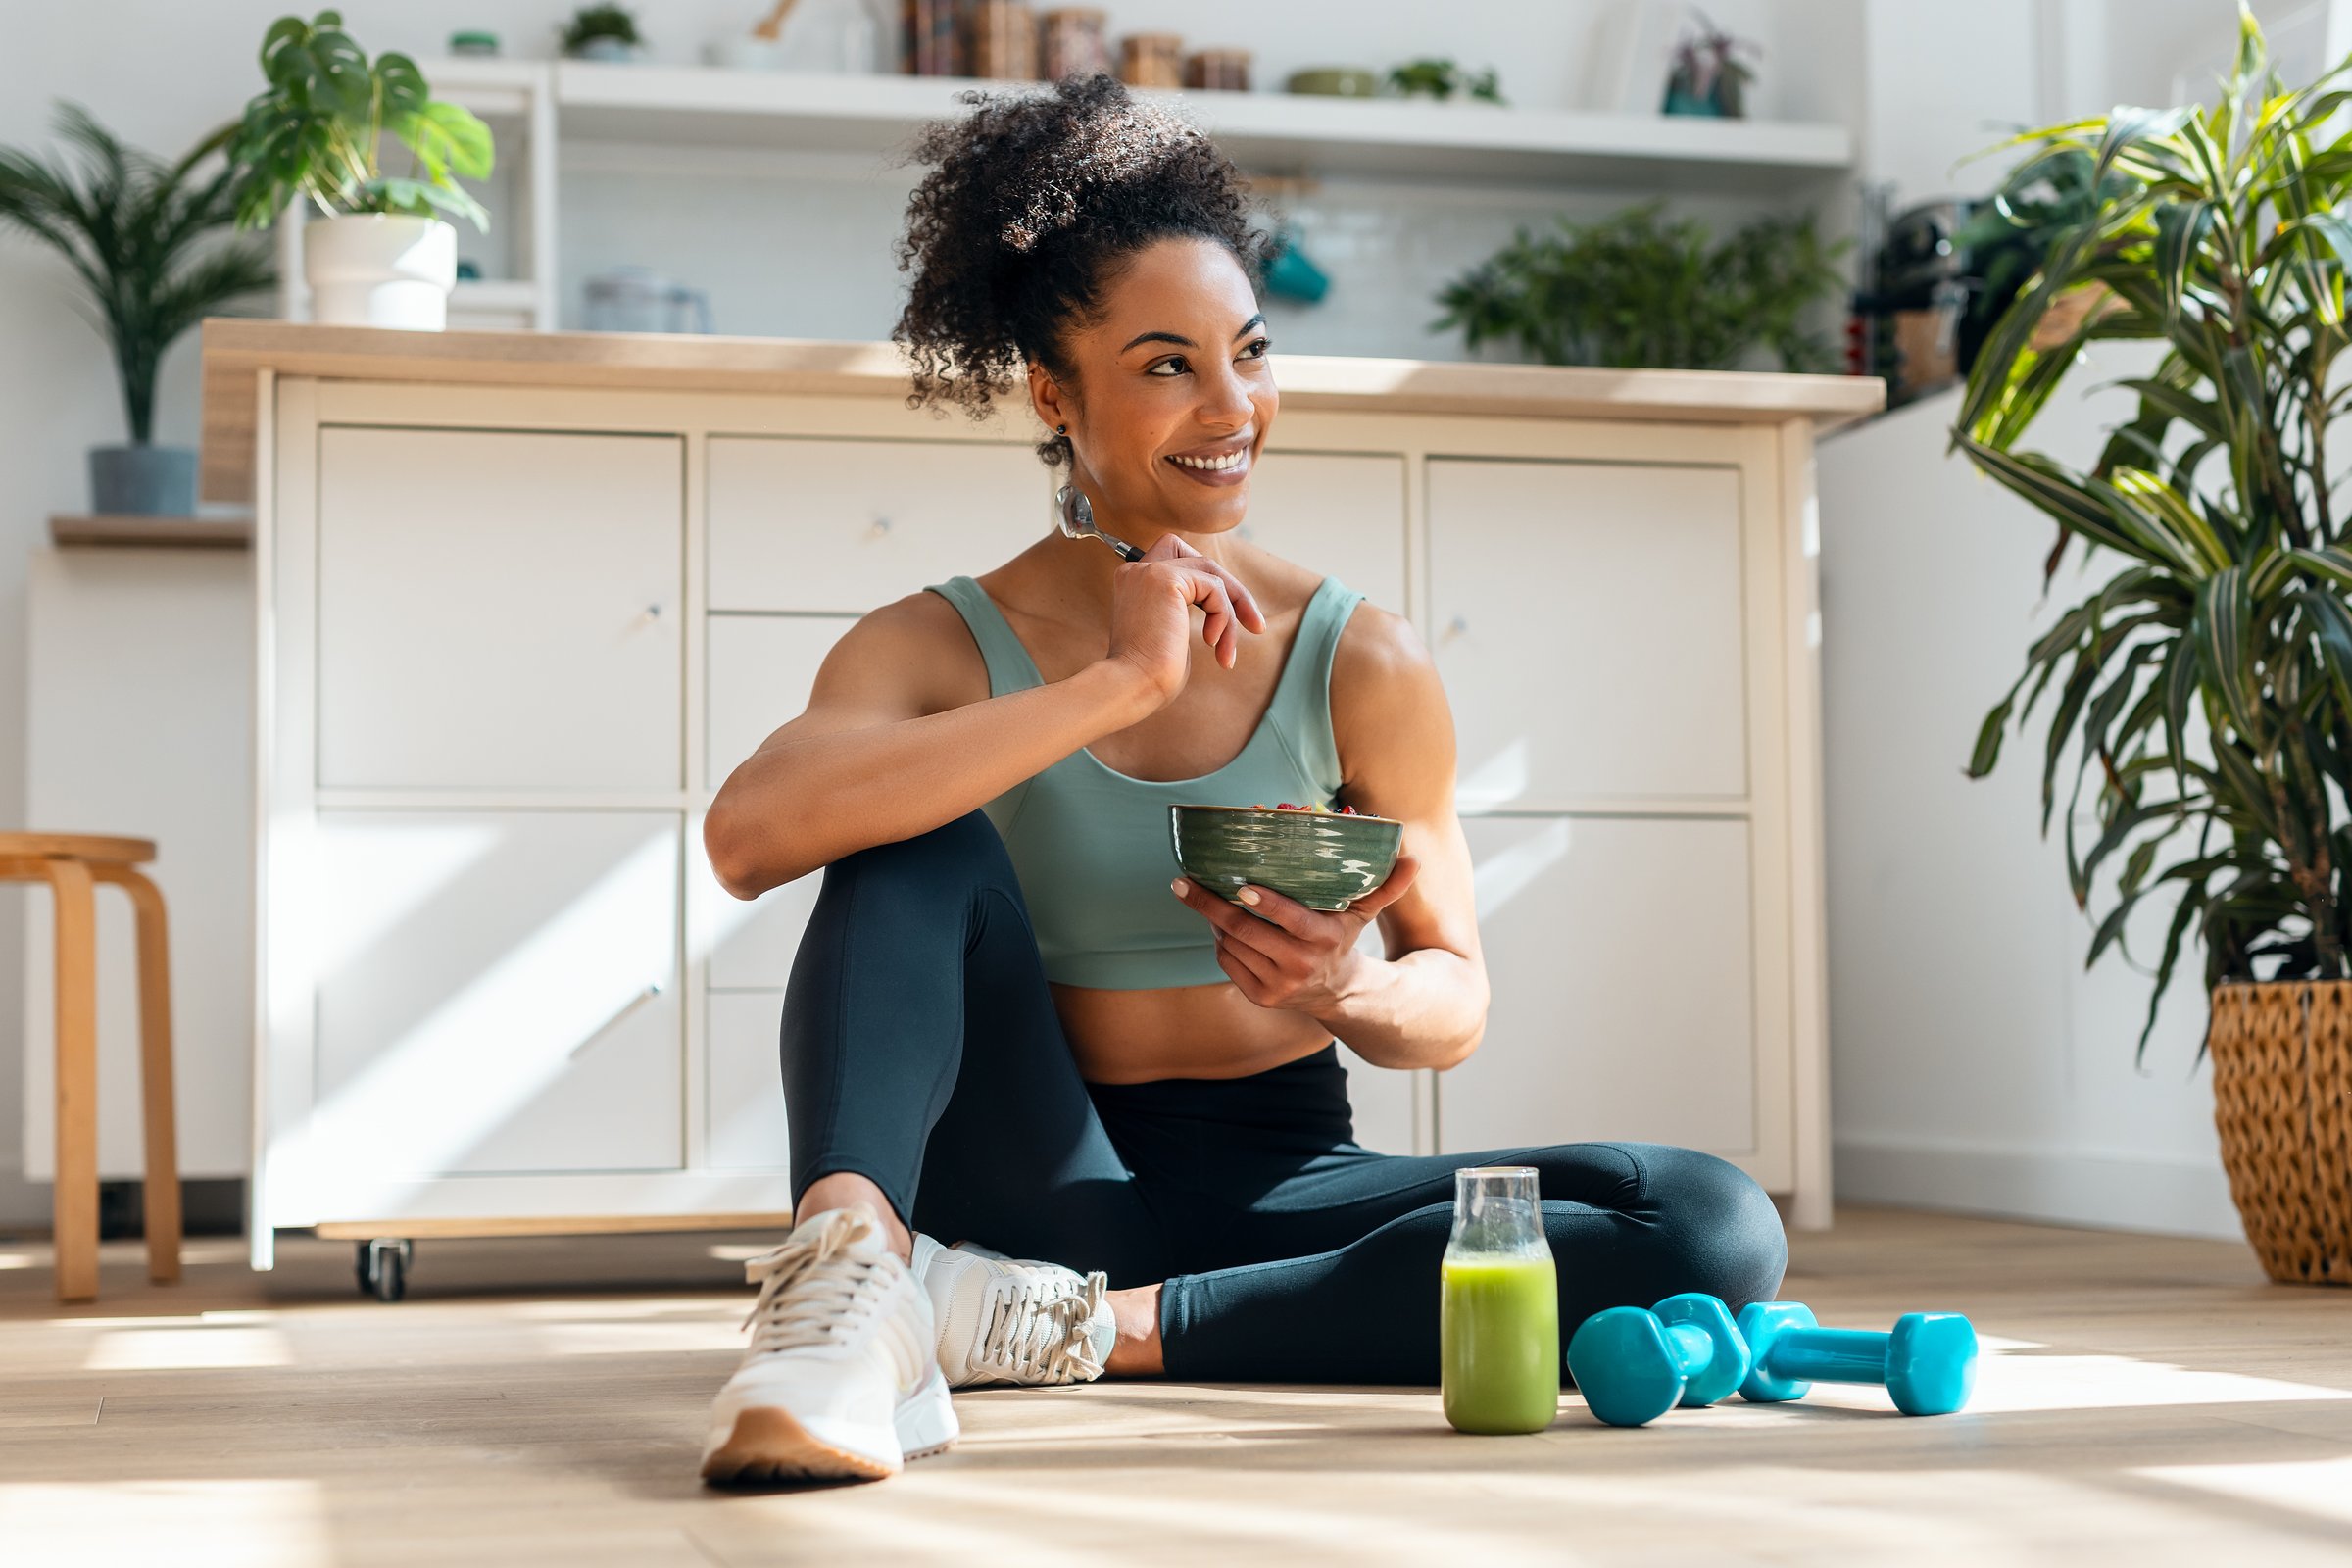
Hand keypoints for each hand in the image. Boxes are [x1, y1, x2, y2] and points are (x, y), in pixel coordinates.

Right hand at [1103, 533, 1266, 705]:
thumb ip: (1183, 612)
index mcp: (1135, 583)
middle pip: (1200, 561)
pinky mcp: (1166, 579)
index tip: (1228, 621)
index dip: (1209, 585)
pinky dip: (1223, 616)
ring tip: (1227, 651)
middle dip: (1231, 590)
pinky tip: (1213, 643)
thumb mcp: (1170, 636)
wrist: (1130, 686)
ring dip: (1231, 613)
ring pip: (1211, 573)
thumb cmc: (1150, 676)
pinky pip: (1213, 588)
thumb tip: (1222, 607)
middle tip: (1255, 625)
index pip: (1181, 561)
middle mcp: (1138, 571)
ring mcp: (1150, 571)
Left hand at [1170, 855, 1422, 1015]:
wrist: (1338, 994)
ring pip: (1232, 946)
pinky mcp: (1259, 998)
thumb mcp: (1365, 913)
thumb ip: (1386, 887)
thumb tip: (1413, 859)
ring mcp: (1277, 985)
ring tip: (1196, 893)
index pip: (1291, 921)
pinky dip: (1219, 941)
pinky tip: (1215, 923)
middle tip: (1183, 882)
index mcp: (1324, 940)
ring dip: (1211, 920)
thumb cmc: (1345, 939)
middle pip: (1247, 932)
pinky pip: (1227, 963)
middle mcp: (1299, 966)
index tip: (1242, 885)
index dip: (1267, 903)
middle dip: (1211, 905)